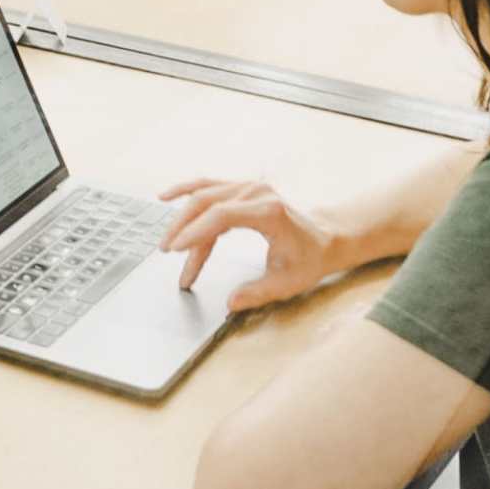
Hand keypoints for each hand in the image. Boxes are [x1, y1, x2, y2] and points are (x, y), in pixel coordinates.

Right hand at [158, 177, 352, 311]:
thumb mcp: (288, 283)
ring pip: (204, 196)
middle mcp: (257, 192)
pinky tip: (166, 197)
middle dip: (183, 228)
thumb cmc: (308, 259)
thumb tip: (231, 302)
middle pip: (207, 203)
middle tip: (167, 252)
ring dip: (182, 218)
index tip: (176, 250)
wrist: (324, 239)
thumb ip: (258, 293)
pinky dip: (186, 190)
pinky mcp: (242, 188)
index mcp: (269, 211)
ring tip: (167, 242)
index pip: (221, 216)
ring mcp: (249, 186)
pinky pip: (208, 186)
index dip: (195, 232)